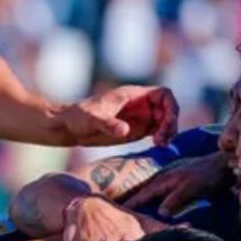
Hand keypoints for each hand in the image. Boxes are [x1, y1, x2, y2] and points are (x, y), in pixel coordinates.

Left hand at [55, 86, 178, 146]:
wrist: (69, 127)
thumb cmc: (78, 117)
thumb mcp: (92, 119)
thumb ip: (108, 124)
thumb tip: (125, 130)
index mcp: (132, 95)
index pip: (163, 94)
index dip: (171, 106)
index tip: (166, 122)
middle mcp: (140, 104)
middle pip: (168, 109)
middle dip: (170, 123)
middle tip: (161, 140)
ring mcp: (140, 117)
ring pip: (165, 121)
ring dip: (168, 132)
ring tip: (160, 145)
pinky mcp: (137, 130)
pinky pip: (158, 132)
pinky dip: (162, 138)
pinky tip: (157, 147)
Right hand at [122, 152, 233, 214]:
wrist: (225, 166)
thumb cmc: (208, 175)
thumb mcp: (190, 187)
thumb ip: (175, 199)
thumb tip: (160, 212)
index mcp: (165, 180)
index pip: (143, 194)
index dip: (132, 203)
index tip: (119, 211)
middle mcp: (166, 180)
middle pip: (145, 193)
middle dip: (134, 202)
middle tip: (121, 214)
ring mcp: (173, 182)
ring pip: (154, 194)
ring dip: (144, 202)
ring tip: (135, 212)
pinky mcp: (181, 186)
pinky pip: (163, 195)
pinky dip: (156, 201)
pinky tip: (156, 207)